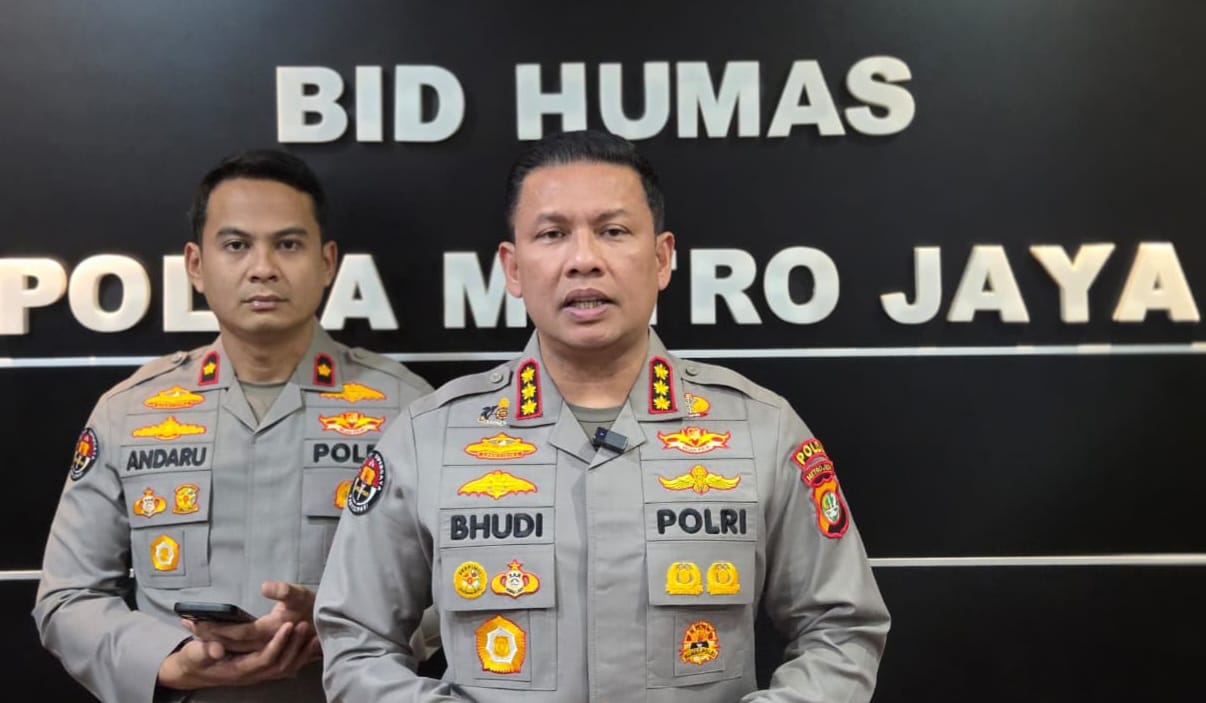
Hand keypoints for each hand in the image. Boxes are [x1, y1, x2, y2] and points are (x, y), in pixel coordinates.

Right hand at [157, 620, 320, 689]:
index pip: (265, 659)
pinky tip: (311, 646)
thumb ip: (203, 651)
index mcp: (238, 670)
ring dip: (301, 652)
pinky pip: (286, 667)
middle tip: (305, 624)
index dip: (278, 643)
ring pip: (286, 668)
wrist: (192, 672)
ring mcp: (258, 674)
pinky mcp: (262, 670)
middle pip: (280, 664)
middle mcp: (252, 675)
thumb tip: (216, 649)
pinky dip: (300, 658)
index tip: (288, 624)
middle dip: (294, 645)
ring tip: (315, 635)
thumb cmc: (193, 660)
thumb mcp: (193, 655)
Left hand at [182, 582, 316, 655]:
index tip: (196, 621)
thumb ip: (284, 590)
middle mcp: (265, 642)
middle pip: (231, 643)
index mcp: (271, 630)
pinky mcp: (264, 648)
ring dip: (214, 640)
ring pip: (233, 649)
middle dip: (209, 634)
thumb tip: (265, 586)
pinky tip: (214, 641)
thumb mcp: (300, 594)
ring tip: (196, 631)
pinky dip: (225, 646)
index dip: (217, 628)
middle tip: (187, 625)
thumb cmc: (310, 605)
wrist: (323, 623)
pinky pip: (239, 650)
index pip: (238, 632)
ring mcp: (264, 647)